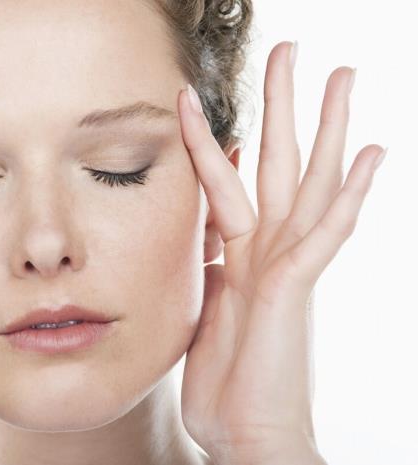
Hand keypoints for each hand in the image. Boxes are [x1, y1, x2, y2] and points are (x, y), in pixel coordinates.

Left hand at [177, 41, 384, 464]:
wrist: (246, 437)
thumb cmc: (227, 381)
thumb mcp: (203, 311)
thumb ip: (207, 269)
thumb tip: (207, 239)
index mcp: (238, 255)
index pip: (224, 184)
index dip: (209, 143)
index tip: (196, 103)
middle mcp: (266, 251)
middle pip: (274, 163)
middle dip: (280, 106)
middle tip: (291, 51)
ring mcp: (284, 267)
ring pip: (305, 182)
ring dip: (325, 128)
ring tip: (343, 74)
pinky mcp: (294, 290)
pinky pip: (325, 235)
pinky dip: (349, 195)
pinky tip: (373, 153)